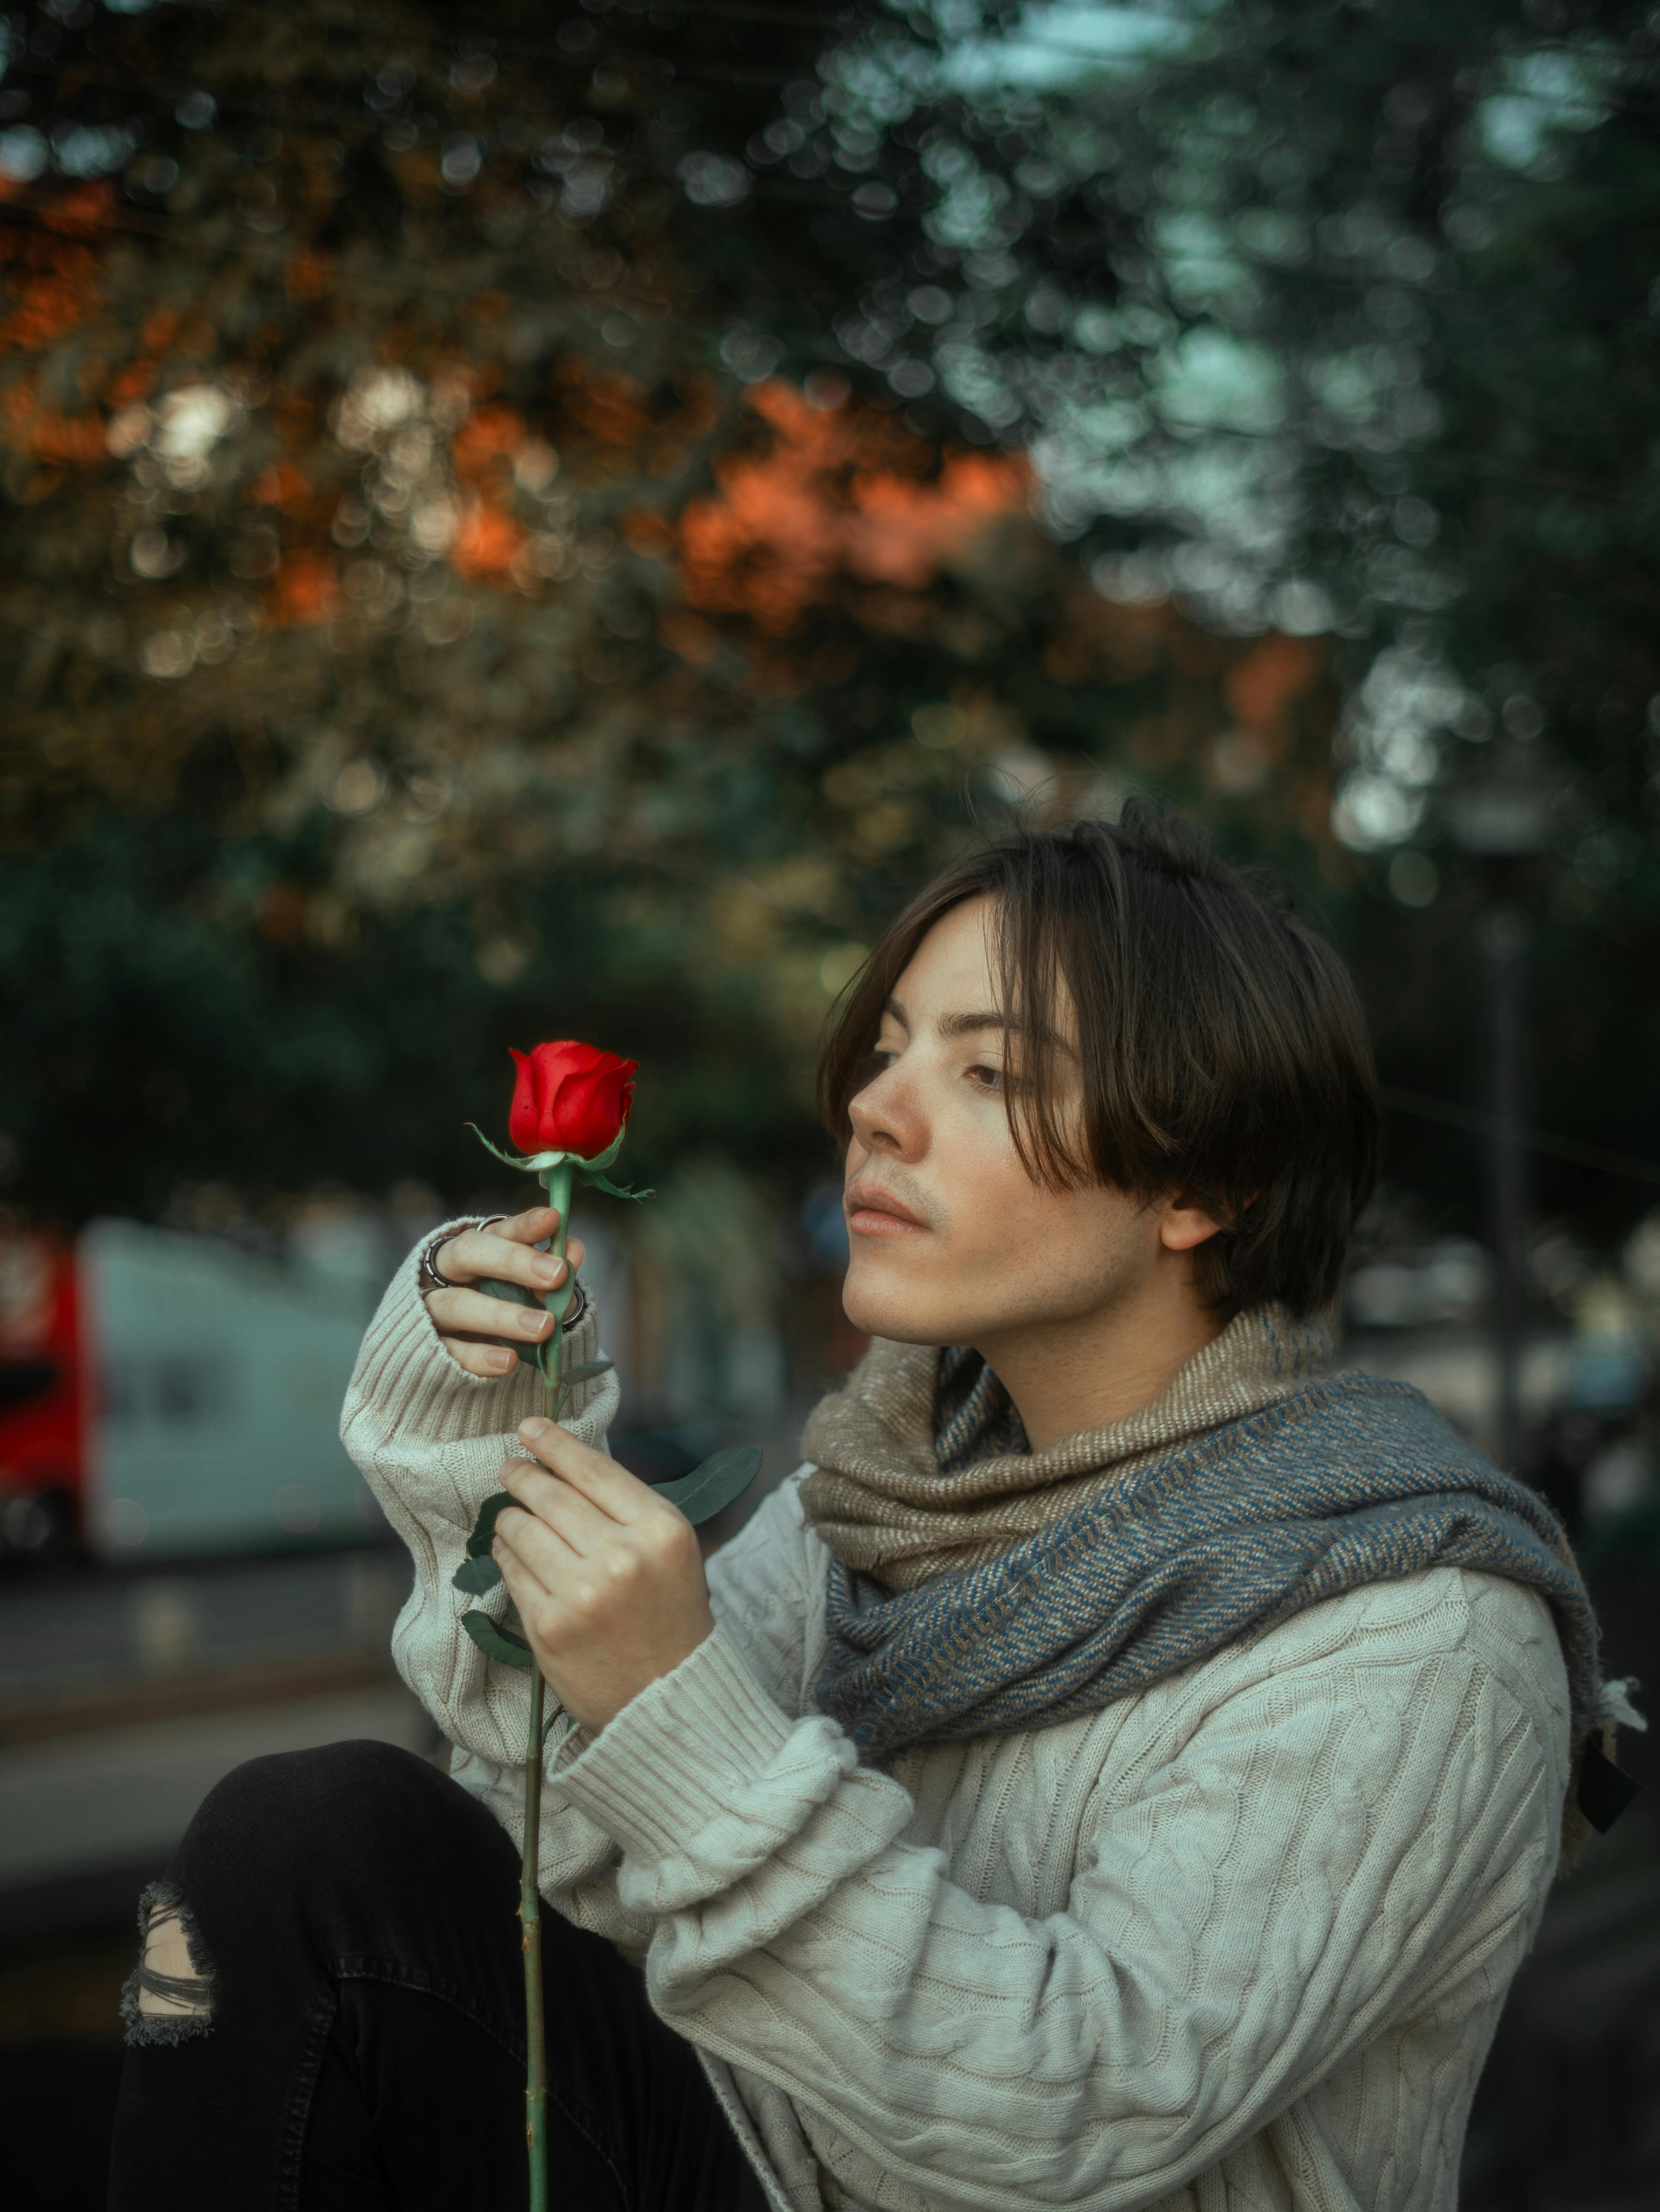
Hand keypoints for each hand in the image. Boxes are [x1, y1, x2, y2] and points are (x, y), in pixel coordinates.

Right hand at [423, 1206, 586, 1377]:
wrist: (455, 1354)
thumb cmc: (501, 1308)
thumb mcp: (530, 1290)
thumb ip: (551, 1273)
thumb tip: (573, 1251)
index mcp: (475, 1249)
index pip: (497, 1231)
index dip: (524, 1226)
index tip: (554, 1220)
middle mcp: (448, 1272)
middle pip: (468, 1253)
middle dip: (513, 1261)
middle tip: (557, 1274)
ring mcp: (431, 1309)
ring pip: (457, 1304)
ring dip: (502, 1315)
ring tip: (544, 1326)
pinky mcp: (427, 1348)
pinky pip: (450, 1351)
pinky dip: (480, 1356)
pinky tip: (509, 1360)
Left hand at [492, 1415, 714, 1731]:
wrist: (668, 1699)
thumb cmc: (669, 1616)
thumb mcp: (670, 1550)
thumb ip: (626, 1508)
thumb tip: (565, 1465)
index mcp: (661, 1530)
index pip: (595, 1470)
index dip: (556, 1443)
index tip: (531, 1427)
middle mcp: (622, 1558)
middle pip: (552, 1495)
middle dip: (523, 1475)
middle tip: (509, 1466)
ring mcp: (582, 1594)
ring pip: (523, 1529)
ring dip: (510, 1516)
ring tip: (511, 1515)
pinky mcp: (549, 1627)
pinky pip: (512, 1572)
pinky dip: (505, 1555)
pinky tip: (509, 1550)